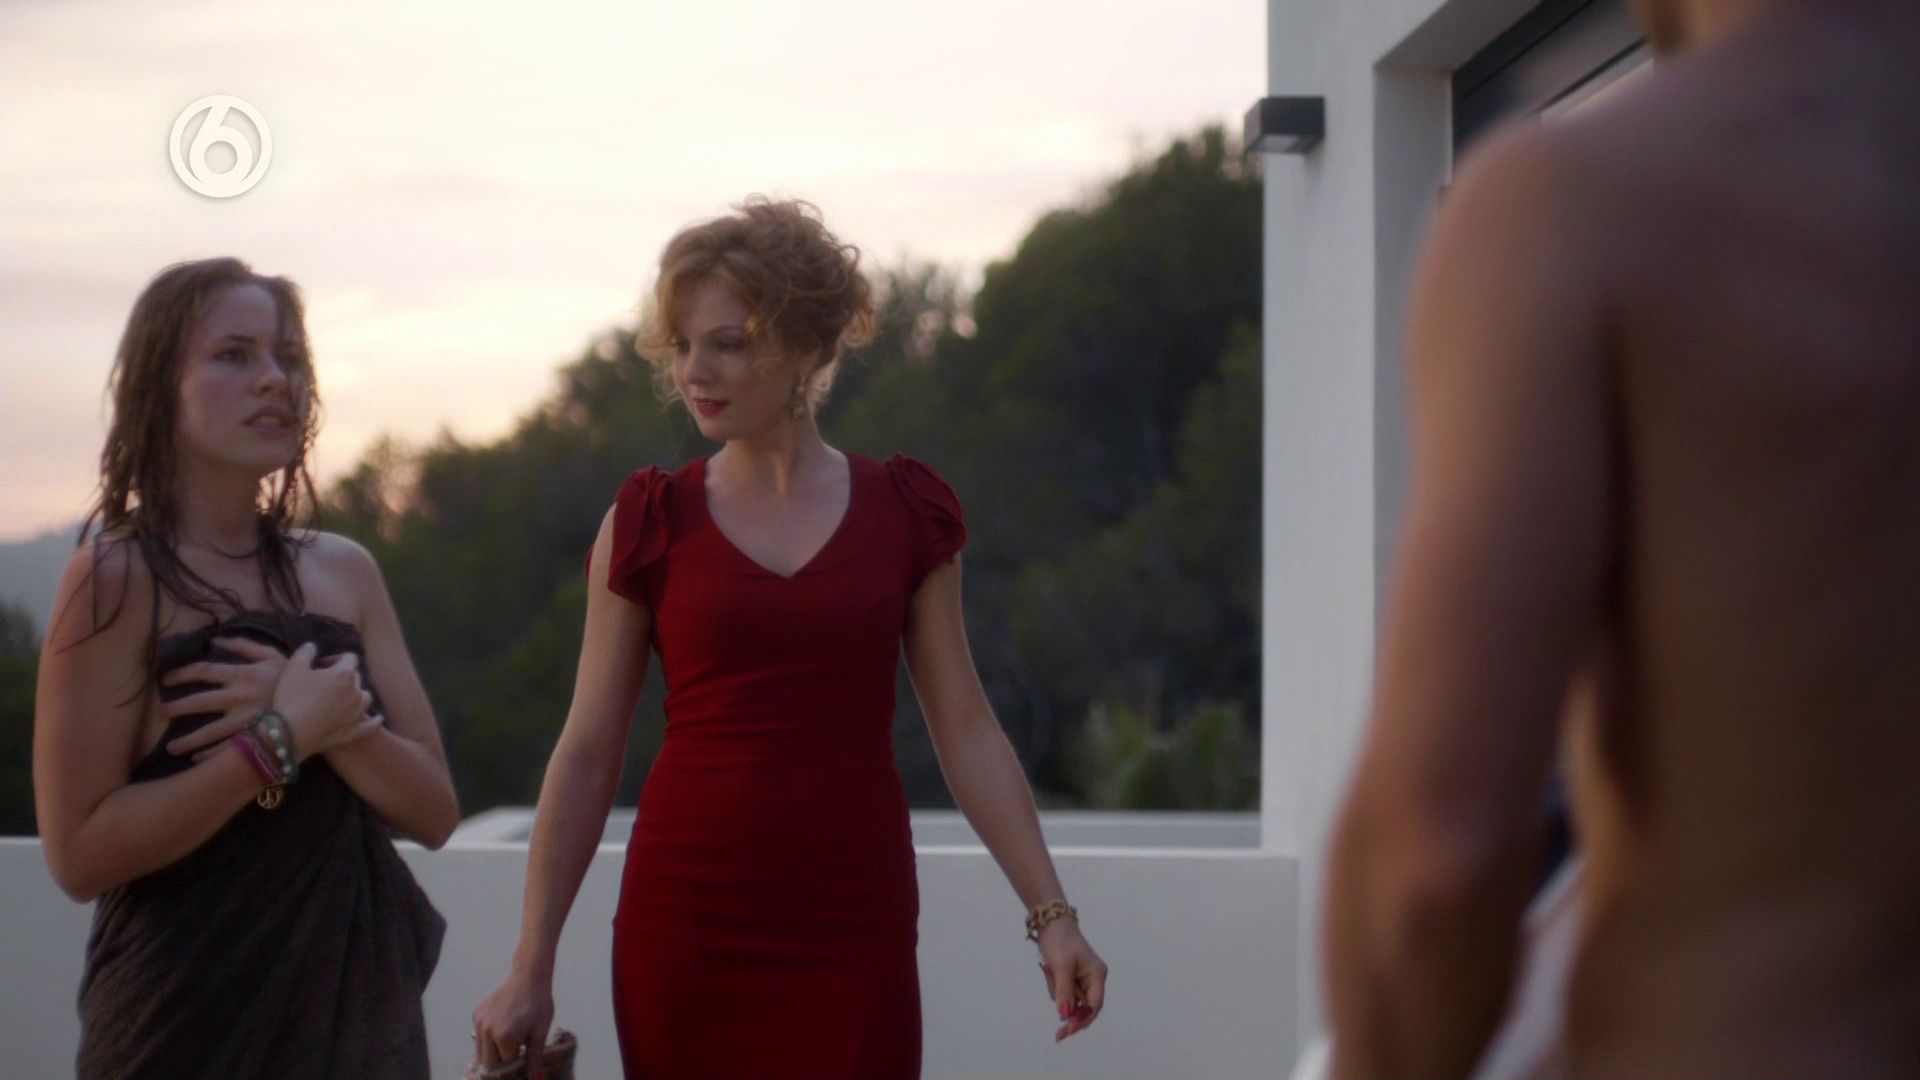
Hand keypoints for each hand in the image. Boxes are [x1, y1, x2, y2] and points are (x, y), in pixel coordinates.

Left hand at [162, 635, 289, 759]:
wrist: (322, 702)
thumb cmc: (298, 677)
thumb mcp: (273, 654)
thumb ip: (245, 645)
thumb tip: (216, 640)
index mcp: (243, 674)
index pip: (204, 671)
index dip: (182, 673)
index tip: (166, 679)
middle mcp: (240, 697)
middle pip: (200, 701)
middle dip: (177, 707)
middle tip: (161, 712)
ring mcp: (247, 720)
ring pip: (209, 732)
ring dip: (188, 741)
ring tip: (171, 748)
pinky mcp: (256, 738)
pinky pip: (228, 750)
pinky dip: (211, 757)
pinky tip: (196, 761)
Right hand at [271, 642, 378, 758]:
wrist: (289, 734)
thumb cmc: (291, 697)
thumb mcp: (293, 668)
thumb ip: (306, 652)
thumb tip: (313, 646)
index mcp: (344, 674)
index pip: (349, 658)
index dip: (336, 659)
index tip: (321, 665)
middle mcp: (356, 692)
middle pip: (356, 677)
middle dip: (343, 676)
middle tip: (326, 682)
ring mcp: (357, 713)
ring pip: (365, 698)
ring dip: (357, 695)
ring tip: (345, 697)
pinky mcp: (354, 732)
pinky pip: (371, 725)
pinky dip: (375, 721)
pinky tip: (378, 719)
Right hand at [473, 967, 555, 1077]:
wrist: (528, 975)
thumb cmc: (538, 1003)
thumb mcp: (540, 1032)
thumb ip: (534, 1058)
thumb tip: (537, 1079)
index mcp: (503, 1037)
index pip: (505, 1064)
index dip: (516, 1063)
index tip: (524, 1056)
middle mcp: (487, 1030)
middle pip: (488, 1062)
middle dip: (502, 1062)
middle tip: (516, 1052)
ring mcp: (479, 1021)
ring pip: (480, 1051)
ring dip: (493, 1051)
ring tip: (510, 1039)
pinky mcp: (476, 1013)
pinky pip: (479, 1035)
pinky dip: (488, 1038)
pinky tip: (503, 1026)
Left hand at [1037, 919, 1107, 1041]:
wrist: (1051, 922)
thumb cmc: (1059, 940)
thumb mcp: (1061, 967)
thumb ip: (1064, 992)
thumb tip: (1065, 1016)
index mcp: (1097, 975)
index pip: (1094, 1005)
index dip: (1082, 1019)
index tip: (1068, 1030)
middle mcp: (1094, 979)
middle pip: (1086, 1008)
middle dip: (1071, 1017)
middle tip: (1058, 1035)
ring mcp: (1084, 979)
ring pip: (1073, 1002)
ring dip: (1059, 995)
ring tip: (1049, 970)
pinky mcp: (1073, 978)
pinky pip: (1065, 993)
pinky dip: (1056, 989)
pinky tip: (1049, 970)